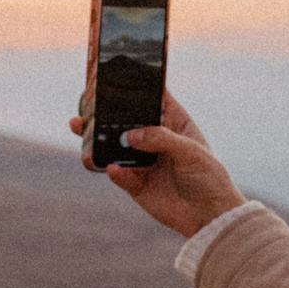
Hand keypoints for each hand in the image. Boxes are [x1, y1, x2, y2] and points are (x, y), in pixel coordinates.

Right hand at [68, 92, 247, 237]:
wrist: (209, 216)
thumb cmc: (208, 176)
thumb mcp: (191, 152)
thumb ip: (161, 139)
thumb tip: (130, 136)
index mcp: (173, 121)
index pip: (153, 96)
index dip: (137, 83)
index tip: (116, 71)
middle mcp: (154, 138)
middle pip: (126, 119)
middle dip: (106, 110)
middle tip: (87, 101)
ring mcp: (143, 160)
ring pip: (114, 145)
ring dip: (97, 138)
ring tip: (80, 126)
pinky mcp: (135, 183)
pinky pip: (119, 174)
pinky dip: (114, 171)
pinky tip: (112, 168)